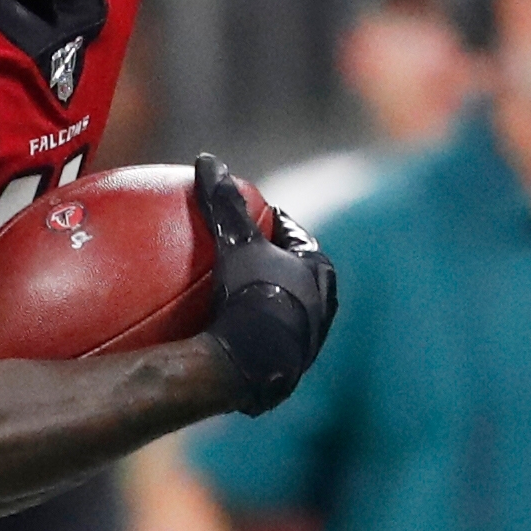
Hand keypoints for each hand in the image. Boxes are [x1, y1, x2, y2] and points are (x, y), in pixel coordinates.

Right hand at [196, 155, 336, 414]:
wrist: (253, 365)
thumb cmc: (252, 297)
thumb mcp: (236, 243)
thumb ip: (223, 202)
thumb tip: (207, 159)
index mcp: (319, 271)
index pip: (296, 236)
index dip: (273, 224)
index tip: (252, 218)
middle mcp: (323, 307)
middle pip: (295, 274)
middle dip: (273, 264)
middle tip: (242, 254)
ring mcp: (307, 342)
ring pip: (286, 311)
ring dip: (265, 301)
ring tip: (233, 297)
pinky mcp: (288, 372)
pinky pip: (267, 342)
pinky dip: (250, 333)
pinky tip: (222, 337)